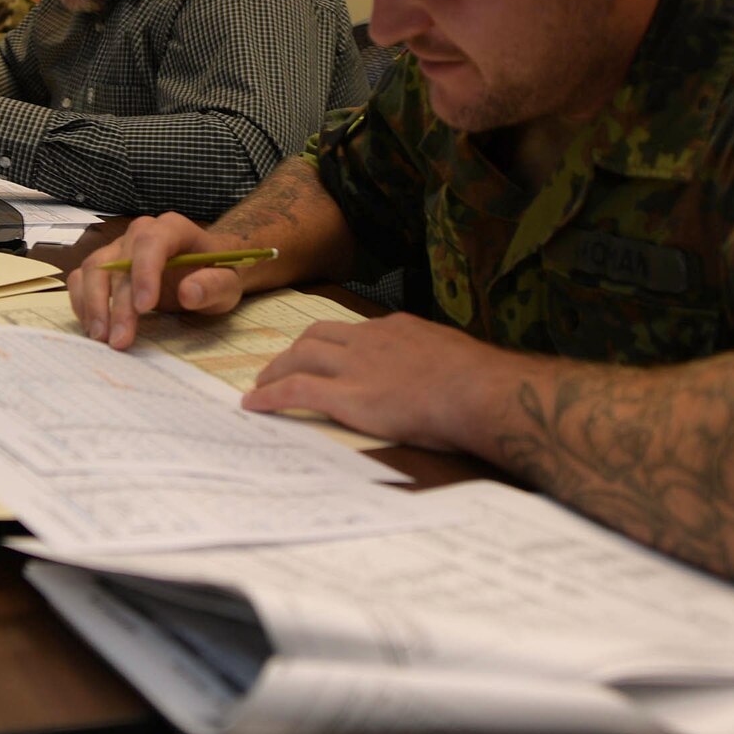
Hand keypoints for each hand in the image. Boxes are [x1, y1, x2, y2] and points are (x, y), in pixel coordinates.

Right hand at [69, 213, 246, 348]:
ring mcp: (118, 248)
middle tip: (120, 340)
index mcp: (172, 229)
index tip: (144, 307)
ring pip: (94, 269)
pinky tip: (94, 328)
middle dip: (117, 305)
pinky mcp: (105, 266)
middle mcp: (140, 233)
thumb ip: (212, 286)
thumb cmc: (217, 273)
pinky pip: (83, 279)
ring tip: (102, 338)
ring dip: (93, 305)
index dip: (144, 273)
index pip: (151, 242)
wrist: (207, 270)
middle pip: (119, 263)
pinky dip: (82, 303)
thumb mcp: (227, 284)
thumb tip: (188, 293)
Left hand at [243, 312, 521, 451]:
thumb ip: (437, 360)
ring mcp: (355, 366)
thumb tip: (442, 372)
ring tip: (262, 384)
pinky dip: (270, 395)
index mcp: (398, 330)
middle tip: (282, 366)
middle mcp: (370, 340)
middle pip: (318, 334)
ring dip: (276, 369)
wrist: (478, 390)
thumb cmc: (479, 382)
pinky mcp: (346, 395)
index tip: (326, 354)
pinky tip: (254, 404)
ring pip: (300, 356)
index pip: (355, 329)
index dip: (334, 343)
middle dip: (296, 349)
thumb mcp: (454, 358)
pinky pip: (295, 389)